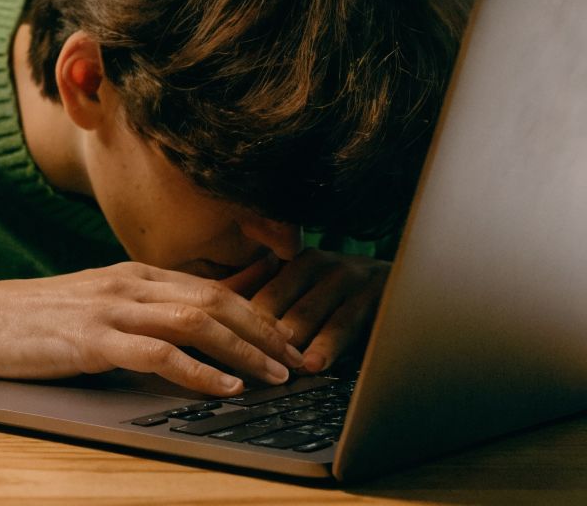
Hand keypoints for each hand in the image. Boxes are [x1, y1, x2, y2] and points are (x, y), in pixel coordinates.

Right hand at [0, 261, 305, 395]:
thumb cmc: (29, 318)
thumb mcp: (91, 305)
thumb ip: (135, 313)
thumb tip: (180, 337)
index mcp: (132, 273)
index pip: (211, 288)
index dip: (257, 314)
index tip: (288, 340)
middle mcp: (129, 283)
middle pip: (217, 301)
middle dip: (266, 332)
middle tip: (301, 361)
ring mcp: (111, 308)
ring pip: (198, 322)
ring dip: (245, 351)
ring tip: (278, 376)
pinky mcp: (93, 340)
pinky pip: (160, 354)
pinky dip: (200, 371)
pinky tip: (226, 388)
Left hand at [221, 249, 388, 372]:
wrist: (414, 287)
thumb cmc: (347, 301)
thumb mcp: (308, 296)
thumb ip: (270, 303)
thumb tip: (219, 318)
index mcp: (296, 262)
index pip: (257, 293)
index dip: (234, 321)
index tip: (212, 344)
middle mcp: (320, 264)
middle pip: (277, 302)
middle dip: (256, 334)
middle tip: (233, 358)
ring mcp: (349, 276)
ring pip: (309, 312)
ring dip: (291, 342)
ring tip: (272, 364)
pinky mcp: (378, 294)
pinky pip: (347, 321)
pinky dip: (329, 344)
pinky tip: (316, 364)